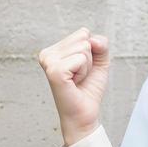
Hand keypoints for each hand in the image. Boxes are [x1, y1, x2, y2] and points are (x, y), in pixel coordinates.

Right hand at [37, 27, 109, 145]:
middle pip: (84, 38)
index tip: (81, 69)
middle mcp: (47, 54)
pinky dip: (84, 71)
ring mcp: (49, 62)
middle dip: (90, 59)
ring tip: (77, 80)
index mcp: (53, 50)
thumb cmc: (89, 88)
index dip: (91, 52)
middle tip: (80, 76)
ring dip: (87, 66)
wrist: (84, 114)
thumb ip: (100, 44)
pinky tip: (75, 83)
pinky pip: (81, 58)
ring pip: (84, 47)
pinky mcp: (54, 71)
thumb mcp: (99, 61)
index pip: (83, 33)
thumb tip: (91, 39)